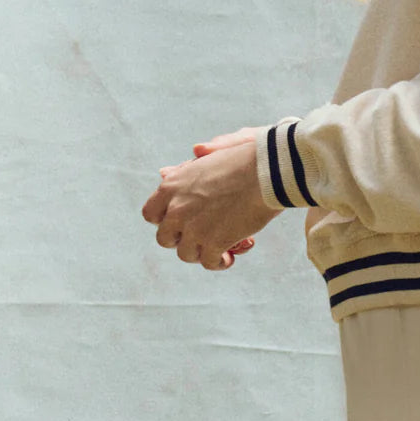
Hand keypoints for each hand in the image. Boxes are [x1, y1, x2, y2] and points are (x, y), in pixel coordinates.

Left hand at [142, 138, 280, 270]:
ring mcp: (193, 227)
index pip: (150, 214)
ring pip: (185, 254)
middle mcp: (176, 208)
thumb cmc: (246, 158)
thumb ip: (185, 169)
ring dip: (202, 252)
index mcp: (172, 185)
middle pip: (165, 238)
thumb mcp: (209, 158)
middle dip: (182, 239)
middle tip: (202, 236)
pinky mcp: (214, 242)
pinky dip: (219, 262)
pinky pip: (208, 262)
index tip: (182, 221)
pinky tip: (231, 256)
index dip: (165, 220)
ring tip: (221, 248)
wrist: (269, 168)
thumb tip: (163, 171)